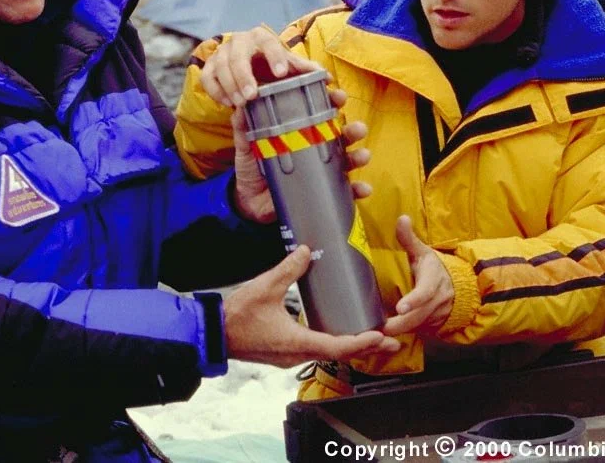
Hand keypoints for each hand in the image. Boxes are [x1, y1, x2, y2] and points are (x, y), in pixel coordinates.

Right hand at [200, 26, 320, 107]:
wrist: (247, 65)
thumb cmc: (272, 66)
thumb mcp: (288, 67)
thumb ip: (305, 71)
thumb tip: (327, 78)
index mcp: (262, 38)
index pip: (269, 42)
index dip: (275, 56)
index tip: (282, 74)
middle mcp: (239, 41)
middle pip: (238, 54)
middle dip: (244, 75)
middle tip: (252, 96)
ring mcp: (222, 53)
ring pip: (220, 66)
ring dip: (230, 85)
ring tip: (241, 103)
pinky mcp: (209, 67)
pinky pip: (207, 77)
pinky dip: (215, 90)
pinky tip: (226, 103)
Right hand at [224, 246, 400, 366]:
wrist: (213, 333)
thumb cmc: (236, 316)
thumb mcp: (264, 287)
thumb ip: (288, 269)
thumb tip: (306, 250)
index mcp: (296, 342)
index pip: (337, 347)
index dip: (361, 342)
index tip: (380, 336)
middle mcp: (296, 353)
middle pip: (340, 355)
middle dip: (367, 348)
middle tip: (391, 341)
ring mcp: (290, 355)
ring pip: (329, 354)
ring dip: (353, 347)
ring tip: (373, 339)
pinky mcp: (284, 352)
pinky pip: (317, 351)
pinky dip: (336, 345)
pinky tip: (341, 334)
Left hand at [231, 88, 372, 222]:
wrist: (249, 202)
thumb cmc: (252, 167)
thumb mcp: (246, 144)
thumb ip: (243, 126)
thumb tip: (242, 104)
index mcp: (303, 133)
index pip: (321, 113)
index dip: (332, 102)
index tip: (338, 95)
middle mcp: (318, 149)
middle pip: (341, 135)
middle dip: (353, 130)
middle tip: (358, 128)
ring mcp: (323, 171)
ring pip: (348, 160)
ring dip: (359, 157)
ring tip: (363, 156)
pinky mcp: (325, 192)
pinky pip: (345, 191)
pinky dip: (357, 190)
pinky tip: (363, 189)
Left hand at [382, 215, 454, 338]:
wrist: (460, 288)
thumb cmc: (434, 268)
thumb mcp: (423, 252)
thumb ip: (409, 238)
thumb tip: (402, 218)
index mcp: (433, 281)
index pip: (425, 292)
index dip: (414, 300)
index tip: (400, 307)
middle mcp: (436, 301)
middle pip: (418, 317)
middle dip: (399, 324)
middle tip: (379, 329)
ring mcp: (435, 316)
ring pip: (416, 327)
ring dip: (398, 332)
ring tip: (377, 335)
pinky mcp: (432, 326)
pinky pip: (416, 332)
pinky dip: (403, 335)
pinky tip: (384, 337)